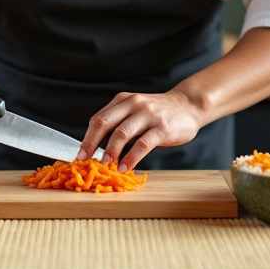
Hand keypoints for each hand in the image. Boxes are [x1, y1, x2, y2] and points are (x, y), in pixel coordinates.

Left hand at [76, 90, 202, 171]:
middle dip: (92, 144)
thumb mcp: (136, 110)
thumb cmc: (159, 112)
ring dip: (111, 151)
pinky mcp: (162, 128)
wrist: (189, 105)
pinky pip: (143, 144)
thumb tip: (97, 147)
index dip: (87, 137)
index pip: (98, 119)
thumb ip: (119, 122)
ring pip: (122, 133)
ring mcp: (148, 115)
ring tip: (106, 166)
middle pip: (105, 123)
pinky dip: (132, 158)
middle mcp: (133, 104)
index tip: (80, 155)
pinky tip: (126, 167)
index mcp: (123, 100)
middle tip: (86, 161)